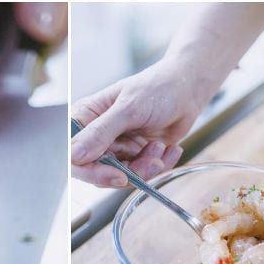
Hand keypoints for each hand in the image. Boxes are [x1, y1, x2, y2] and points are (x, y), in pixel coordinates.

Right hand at [71, 56, 198, 186]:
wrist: (190, 87)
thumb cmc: (159, 86)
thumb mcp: (129, 108)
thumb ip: (101, 133)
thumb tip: (74, 155)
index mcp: (86, 119)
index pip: (73, 156)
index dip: (91, 171)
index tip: (116, 175)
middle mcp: (96, 137)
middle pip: (96, 172)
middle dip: (127, 172)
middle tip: (150, 162)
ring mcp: (114, 149)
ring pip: (119, 177)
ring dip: (145, 169)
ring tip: (161, 148)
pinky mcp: (132, 157)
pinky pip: (138, 176)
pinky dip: (156, 166)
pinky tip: (167, 149)